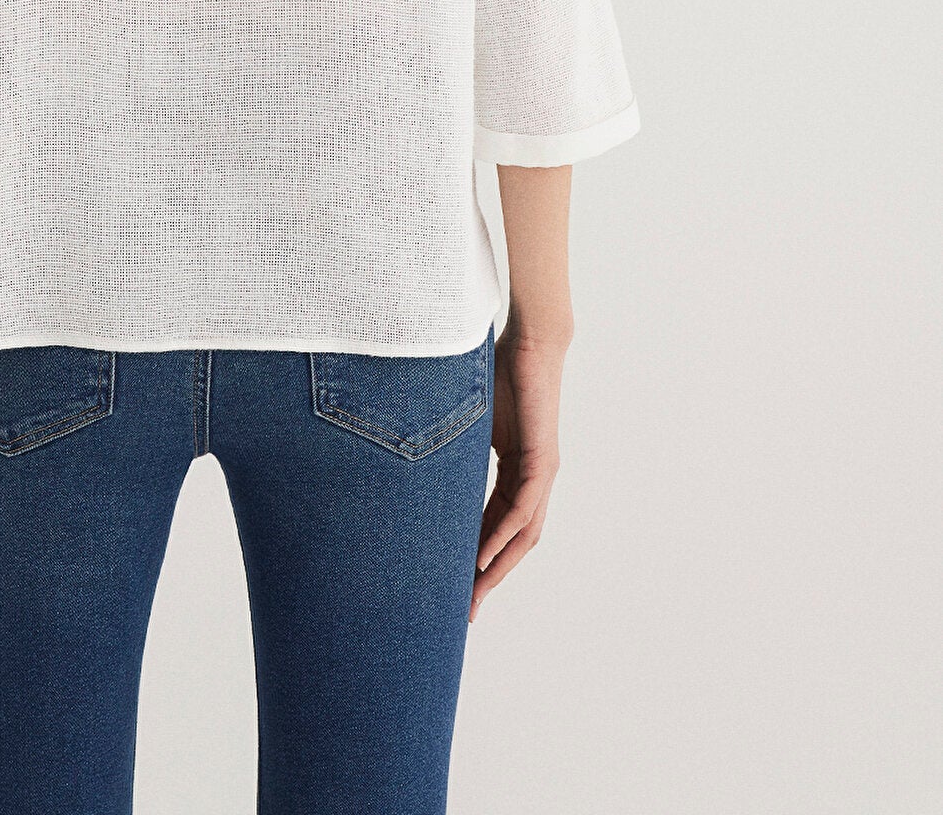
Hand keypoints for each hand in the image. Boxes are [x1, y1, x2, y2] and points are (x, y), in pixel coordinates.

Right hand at [470, 326, 567, 621]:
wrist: (530, 343)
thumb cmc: (497, 372)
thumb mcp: (466, 422)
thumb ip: (451, 447)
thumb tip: (412, 456)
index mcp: (516, 471)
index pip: (497, 526)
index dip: (478, 558)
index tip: (454, 585)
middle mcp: (534, 479)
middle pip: (513, 542)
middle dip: (489, 578)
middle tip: (464, 611)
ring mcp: (541, 472)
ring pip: (522, 534)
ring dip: (498, 568)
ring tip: (473, 596)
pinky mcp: (543, 460)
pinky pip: (523, 509)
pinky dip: (503, 536)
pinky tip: (485, 557)